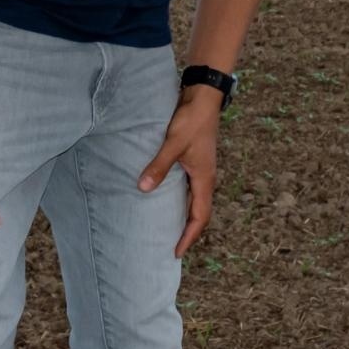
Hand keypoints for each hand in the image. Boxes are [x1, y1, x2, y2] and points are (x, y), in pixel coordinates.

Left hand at [138, 87, 221, 257]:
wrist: (203, 96)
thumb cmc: (192, 119)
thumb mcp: (174, 143)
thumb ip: (159, 166)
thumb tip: (143, 188)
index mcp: (205, 178)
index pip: (199, 216)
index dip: (189, 236)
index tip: (176, 252)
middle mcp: (205, 177)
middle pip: (199, 212)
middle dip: (187, 231)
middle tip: (171, 246)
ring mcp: (200, 168)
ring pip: (194, 199)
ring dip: (184, 215)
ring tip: (167, 227)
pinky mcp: (193, 158)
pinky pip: (188, 187)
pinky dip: (179, 198)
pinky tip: (165, 197)